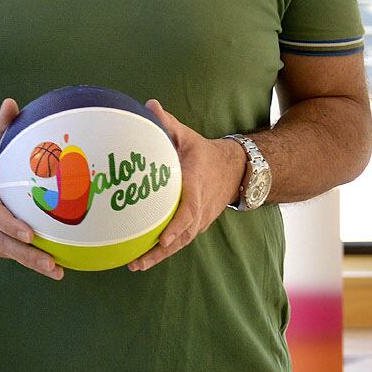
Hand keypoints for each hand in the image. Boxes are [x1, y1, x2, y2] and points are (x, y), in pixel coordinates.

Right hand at [0, 98, 60, 279]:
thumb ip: (0, 125)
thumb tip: (12, 103)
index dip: (10, 225)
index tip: (30, 235)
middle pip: (2, 241)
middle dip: (27, 255)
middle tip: (53, 265)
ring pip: (6, 251)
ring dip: (30, 262)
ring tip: (58, 271)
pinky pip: (6, 251)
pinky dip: (26, 259)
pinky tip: (52, 266)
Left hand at [127, 100, 245, 271]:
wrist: (236, 171)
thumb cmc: (204, 153)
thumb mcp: (188, 136)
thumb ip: (168, 123)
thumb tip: (148, 106)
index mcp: (195, 187)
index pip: (188, 211)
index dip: (176, 226)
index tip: (162, 237)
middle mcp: (199, 209)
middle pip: (181, 235)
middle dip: (160, 250)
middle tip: (137, 261)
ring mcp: (199, 220)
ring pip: (180, 242)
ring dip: (159, 256)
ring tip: (135, 265)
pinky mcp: (196, 225)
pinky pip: (180, 241)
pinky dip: (163, 251)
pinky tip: (141, 259)